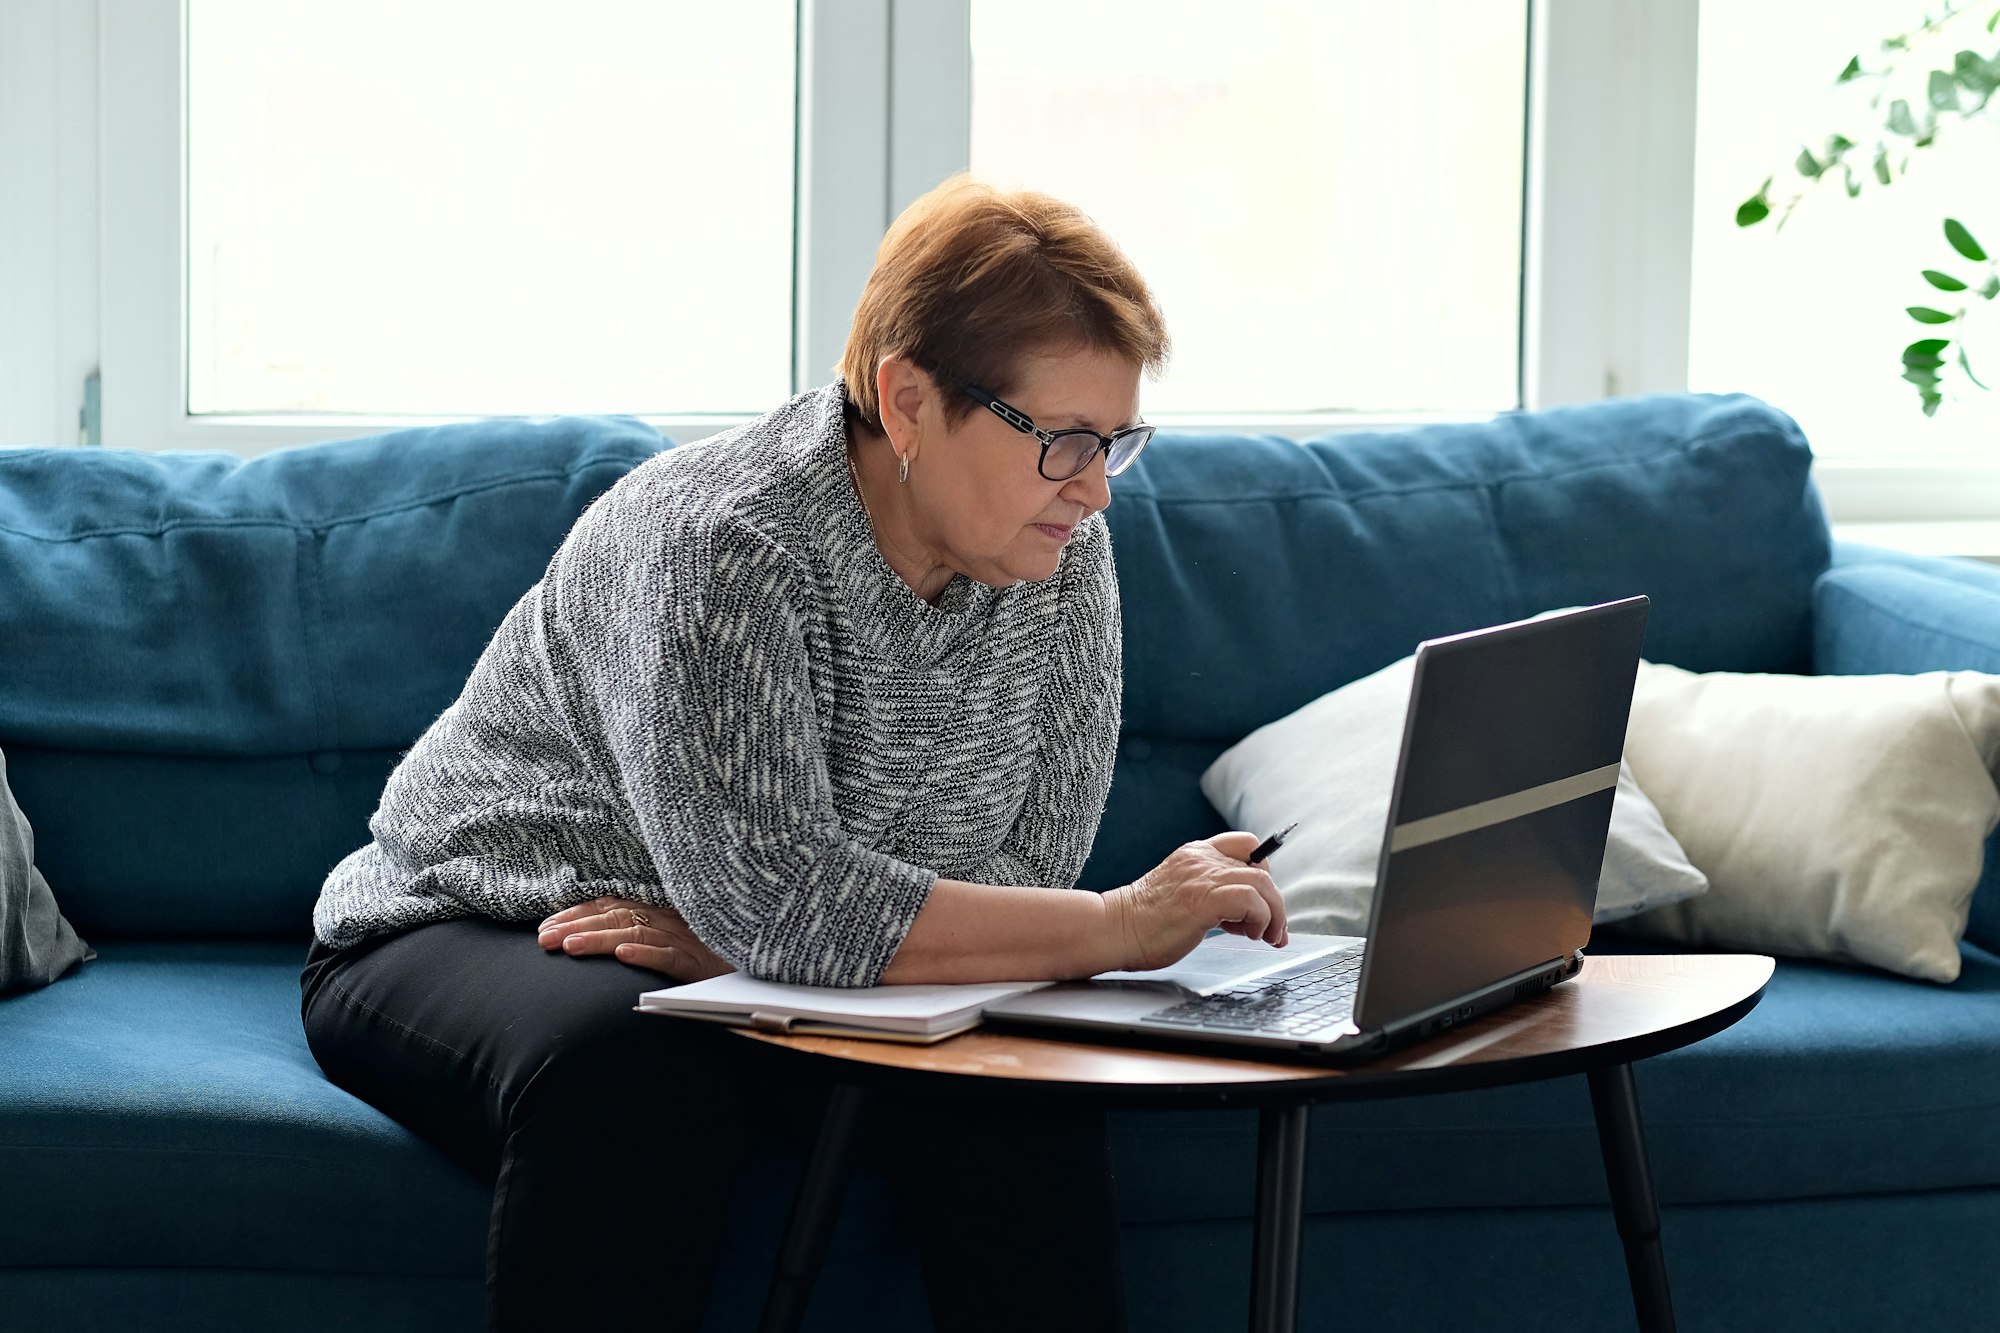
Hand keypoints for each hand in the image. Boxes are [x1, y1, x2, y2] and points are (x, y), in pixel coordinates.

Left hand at [536, 896, 734, 981]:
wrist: (760, 965)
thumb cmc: (716, 955)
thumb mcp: (676, 941)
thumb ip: (646, 937)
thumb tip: (604, 943)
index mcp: (661, 912)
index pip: (611, 906)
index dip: (576, 914)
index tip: (545, 927)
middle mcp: (670, 920)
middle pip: (616, 917)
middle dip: (576, 926)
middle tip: (543, 940)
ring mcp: (686, 940)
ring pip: (636, 934)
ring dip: (600, 939)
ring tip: (570, 948)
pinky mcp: (701, 963)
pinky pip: (670, 957)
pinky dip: (646, 954)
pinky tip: (623, 956)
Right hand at [1103, 832, 1288, 971]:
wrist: (1113, 930)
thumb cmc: (1145, 923)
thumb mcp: (1182, 894)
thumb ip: (1209, 892)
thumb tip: (1247, 913)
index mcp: (1196, 854)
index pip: (1246, 844)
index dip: (1263, 871)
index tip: (1260, 901)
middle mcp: (1201, 859)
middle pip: (1261, 868)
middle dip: (1275, 904)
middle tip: (1273, 932)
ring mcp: (1201, 877)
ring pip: (1262, 883)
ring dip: (1274, 915)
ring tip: (1265, 937)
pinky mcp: (1202, 900)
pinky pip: (1250, 900)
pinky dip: (1261, 919)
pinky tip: (1250, 935)